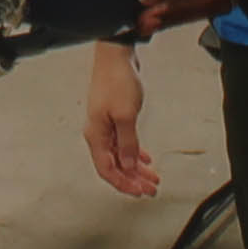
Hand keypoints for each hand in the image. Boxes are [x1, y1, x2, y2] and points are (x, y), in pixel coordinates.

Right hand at [83, 40, 160, 196]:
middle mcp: (98, 132)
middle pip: (115, 165)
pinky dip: (135, 152)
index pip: (107, 169)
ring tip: (152, 178)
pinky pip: (124, 143)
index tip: (139, 192)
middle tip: (149, 189)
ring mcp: (106, 125)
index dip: (123, 184)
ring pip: (121, 155)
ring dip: (136, 168)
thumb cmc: (116, 80)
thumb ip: (128, 143)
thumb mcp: (125, 116)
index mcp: (96, 134)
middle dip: (133, 180)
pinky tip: (144, 158)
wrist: (116, 56)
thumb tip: (129, 165)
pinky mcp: (114, 117)